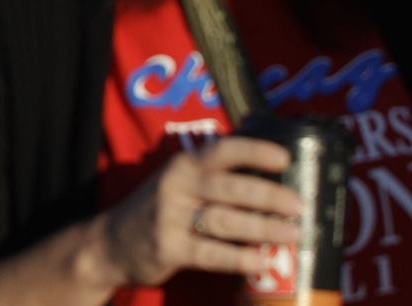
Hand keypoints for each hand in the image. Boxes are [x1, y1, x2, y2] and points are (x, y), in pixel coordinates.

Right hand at [95, 136, 301, 289]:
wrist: (112, 242)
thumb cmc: (161, 210)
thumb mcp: (180, 183)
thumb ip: (217, 180)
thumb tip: (279, 186)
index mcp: (184, 165)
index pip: (222, 150)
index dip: (254, 152)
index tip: (285, 158)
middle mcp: (176, 186)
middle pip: (228, 188)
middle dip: (268, 196)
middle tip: (299, 206)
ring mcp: (170, 217)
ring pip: (224, 221)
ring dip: (262, 228)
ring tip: (291, 234)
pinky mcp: (168, 248)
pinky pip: (211, 254)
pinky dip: (240, 258)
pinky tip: (263, 261)